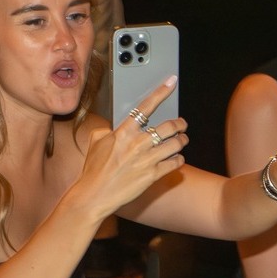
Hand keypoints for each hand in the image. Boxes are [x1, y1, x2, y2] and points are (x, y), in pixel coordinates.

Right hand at [82, 77, 187, 213]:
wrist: (94, 195)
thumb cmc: (94, 169)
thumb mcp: (95, 142)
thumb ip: (107, 130)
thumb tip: (114, 127)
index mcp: (123, 132)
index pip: (145, 107)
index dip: (161, 92)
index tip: (171, 82)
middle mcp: (138, 144)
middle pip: (169, 126)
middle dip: (180, 123)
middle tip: (182, 124)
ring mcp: (147, 160)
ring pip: (176, 144)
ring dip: (182, 140)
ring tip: (182, 139)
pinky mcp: (152, 175)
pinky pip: (175, 163)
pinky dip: (179, 158)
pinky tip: (177, 158)